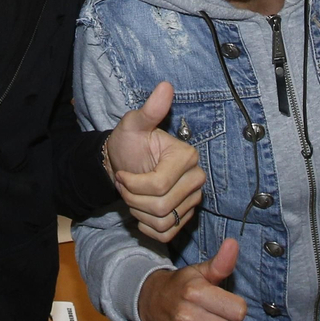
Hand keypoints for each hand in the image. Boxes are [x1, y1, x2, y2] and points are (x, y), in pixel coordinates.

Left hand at [105, 82, 206, 241]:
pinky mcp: (187, 217)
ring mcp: (193, 200)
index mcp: (187, 156)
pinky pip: (167, 234)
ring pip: (164, 221)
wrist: (126, 163)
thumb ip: (149, 110)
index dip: (133, 184)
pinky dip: (148, 227)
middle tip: (125, 186)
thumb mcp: (132, 125)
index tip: (122, 174)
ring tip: (132, 196)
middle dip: (134, 199)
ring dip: (139, 213)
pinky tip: (141, 212)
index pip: (159, 185)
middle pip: (162, 206)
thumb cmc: (129, 143)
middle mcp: (197, 179)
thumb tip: (164, 86)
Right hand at [138, 239, 245, 320]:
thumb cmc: (182, 286)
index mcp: (193, 292)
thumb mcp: (200, 272)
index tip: (225, 303)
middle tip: (219, 317)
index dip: (236, 306)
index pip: (239, 311)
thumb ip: (221, 262)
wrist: (150, 303)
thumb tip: (234, 244)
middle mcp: (185, 316)